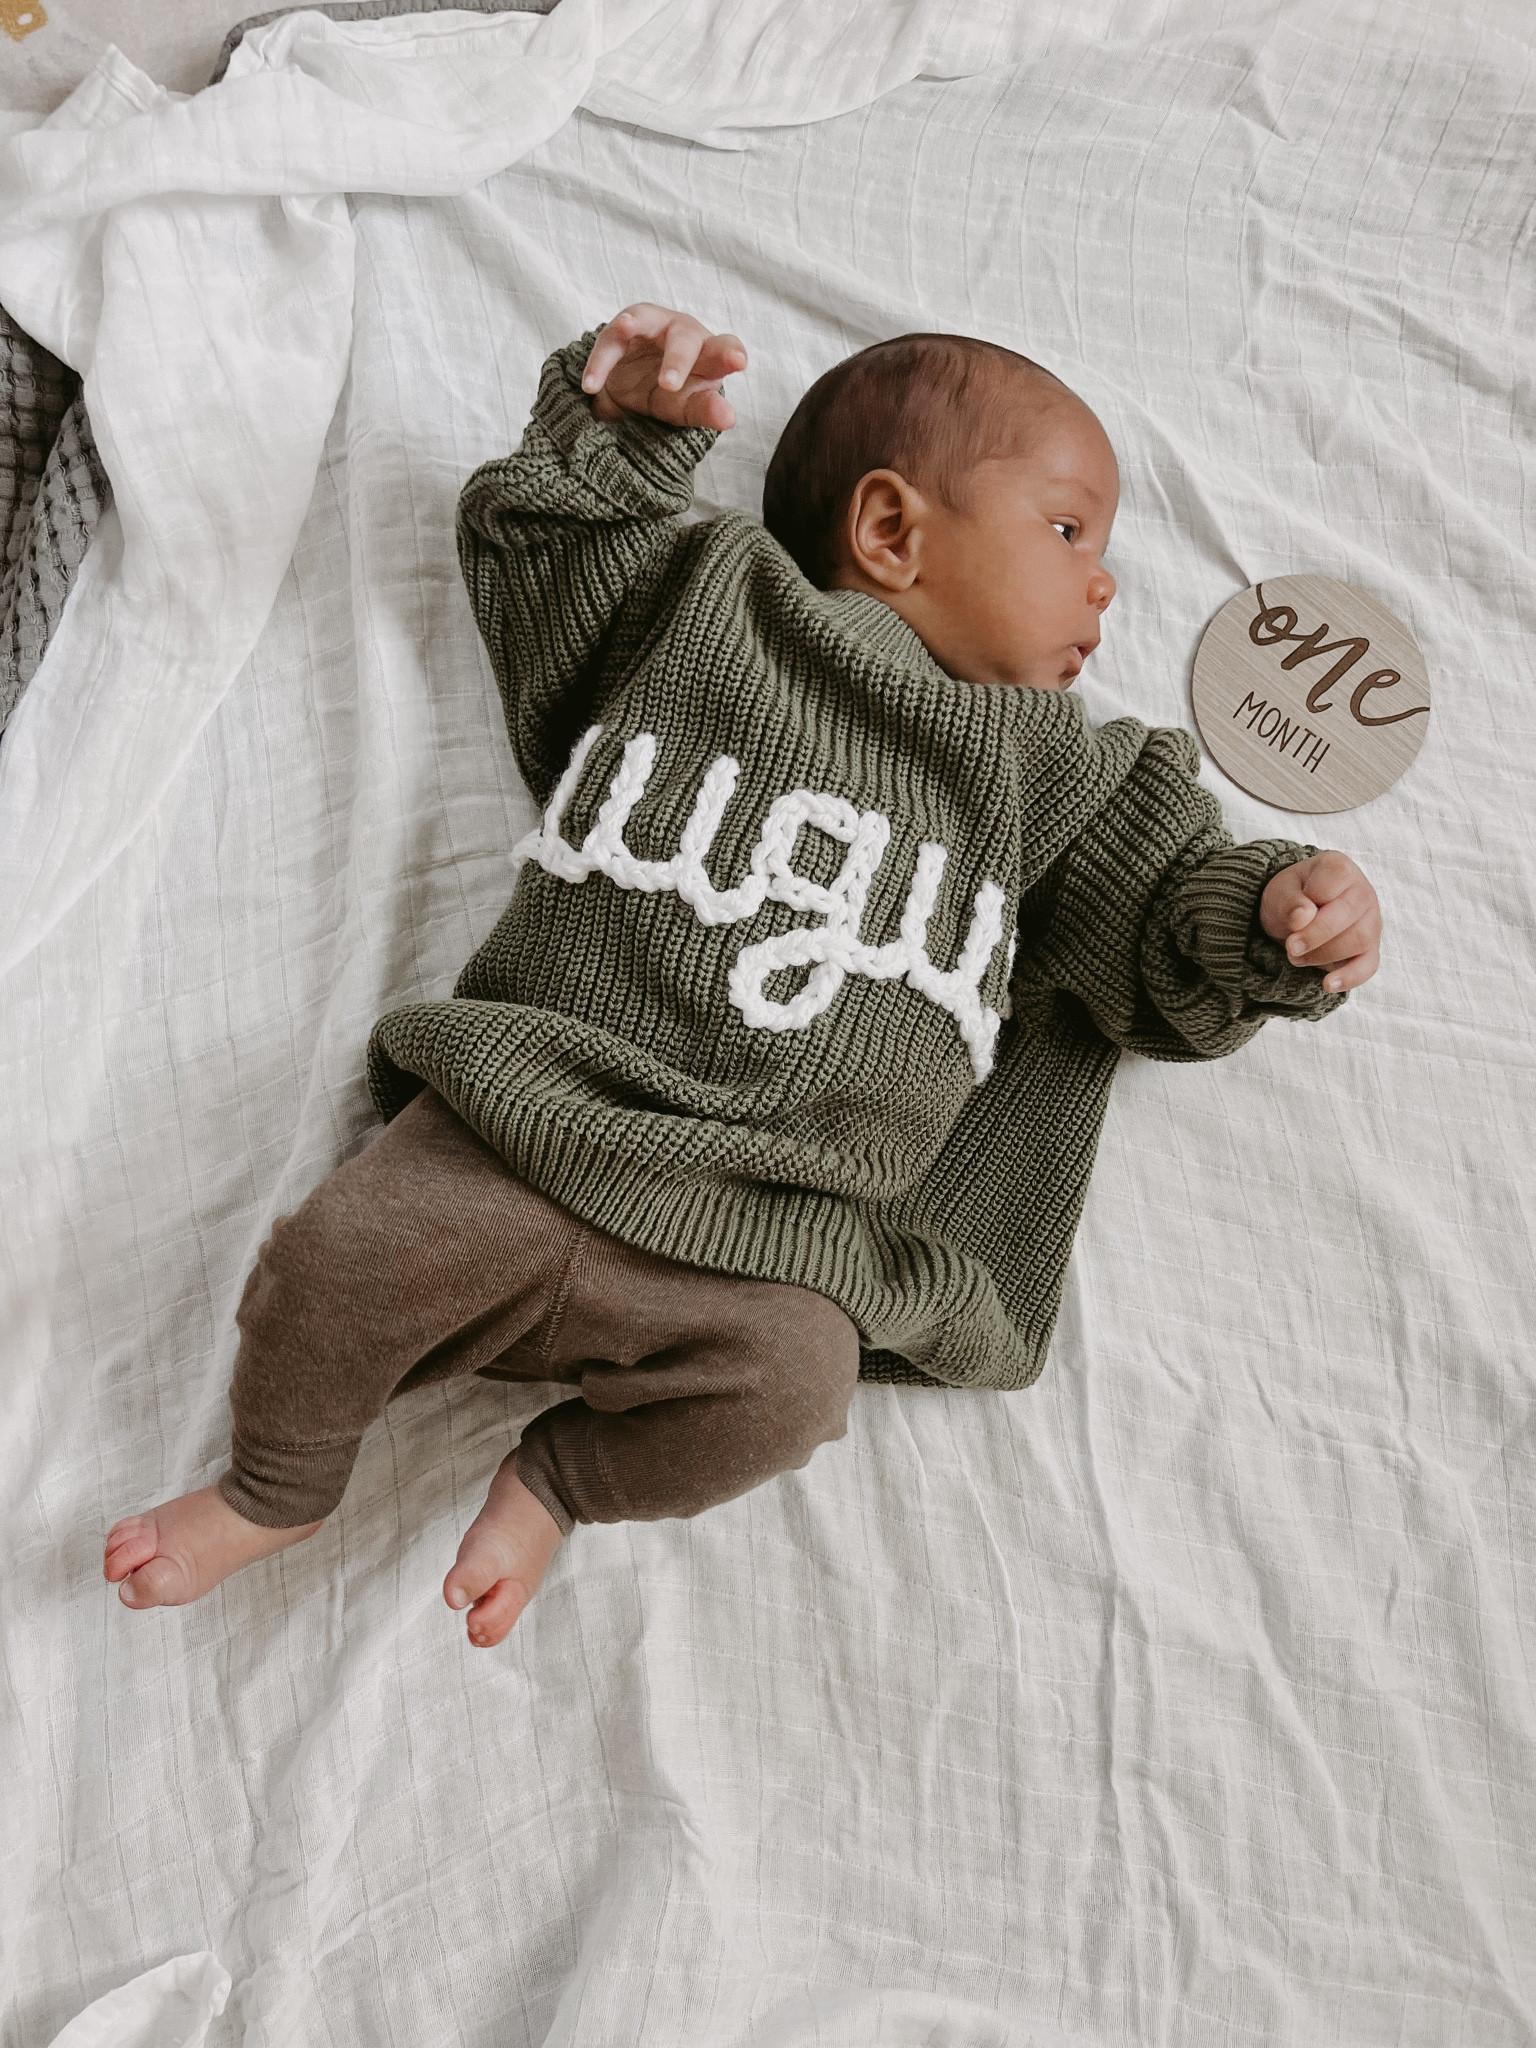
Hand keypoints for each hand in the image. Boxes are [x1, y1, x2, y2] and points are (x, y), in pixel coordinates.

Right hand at [581, 303, 746, 430]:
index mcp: (708, 355)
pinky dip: (600, 362)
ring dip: (631, 325)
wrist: (631, 390)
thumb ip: (706, 411)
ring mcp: (652, 324)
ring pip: (644, 319)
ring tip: (622, 328)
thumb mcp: (685, 408)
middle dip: (677, 359)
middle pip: (685, 338)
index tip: (737, 362)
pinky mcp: (622, 328)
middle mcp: (684, 333)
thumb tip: (729, 418)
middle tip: (668, 385)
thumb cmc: (671, 396)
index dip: (730, 352)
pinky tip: (591, 385)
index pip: (725, 349)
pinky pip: (610, 340)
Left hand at [1259, 850, 1380, 993]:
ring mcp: (1371, 921)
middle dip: (1315, 935)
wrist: (1296, 916)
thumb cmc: (1292, 898)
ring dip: (1322, 954)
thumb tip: (1303, 917)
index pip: (1334, 879)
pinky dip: (1349, 977)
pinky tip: (1328, 984)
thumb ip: (1289, 900)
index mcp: (1339, 868)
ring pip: (1358, 940)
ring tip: (1296, 956)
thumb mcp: (1280, 892)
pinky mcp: (1370, 949)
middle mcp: (1362, 891)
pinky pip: (1368, 965)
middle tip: (1290, 946)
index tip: (1293, 916)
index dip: (1310, 900)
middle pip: (1349, 914)